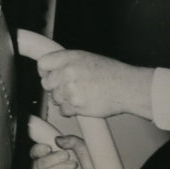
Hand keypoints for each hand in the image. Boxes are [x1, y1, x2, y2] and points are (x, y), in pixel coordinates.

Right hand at [30, 134, 107, 168]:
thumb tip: (58, 139)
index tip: (47, 147)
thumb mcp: (85, 148)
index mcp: (54, 157)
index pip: (37, 153)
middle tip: (68, 156)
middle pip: (40, 164)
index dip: (38, 149)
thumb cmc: (95, 168)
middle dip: (53, 158)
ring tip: (74, 166)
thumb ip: (73, 141)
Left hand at [36, 49, 153, 118]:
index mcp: (69, 58)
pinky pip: (63, 110)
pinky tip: (82, 104)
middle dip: (54, 88)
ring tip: (80, 96)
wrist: (126, 88)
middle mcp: (67, 72)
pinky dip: (70, 110)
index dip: (45, 72)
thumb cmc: (113, 74)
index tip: (48, 76)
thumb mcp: (88, 58)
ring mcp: (70, 89)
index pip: (43, 64)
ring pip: (55, 98)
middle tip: (67, 89)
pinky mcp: (75, 105)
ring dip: (64, 100)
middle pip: (46, 83)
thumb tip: (55, 70)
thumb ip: (69, 62)